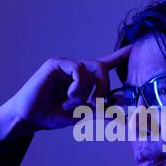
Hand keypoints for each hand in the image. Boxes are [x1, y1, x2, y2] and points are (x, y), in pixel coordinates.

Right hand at [0, 45, 131, 140]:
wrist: (31, 118)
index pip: (107, 63)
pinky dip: (78, 86)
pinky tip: (69, 97)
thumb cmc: (53, 114)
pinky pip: (78, 69)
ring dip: (87, 92)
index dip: (121, 56)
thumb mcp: (83, 114)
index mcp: (85, 78)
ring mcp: (66, 64)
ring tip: (73, 103)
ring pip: (91, 69)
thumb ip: (101, 110)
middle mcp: (77, 68)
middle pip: (103, 67)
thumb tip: (121, 112)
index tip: (135, 48)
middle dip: (105, 87)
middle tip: (97, 104)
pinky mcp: (56, 63)